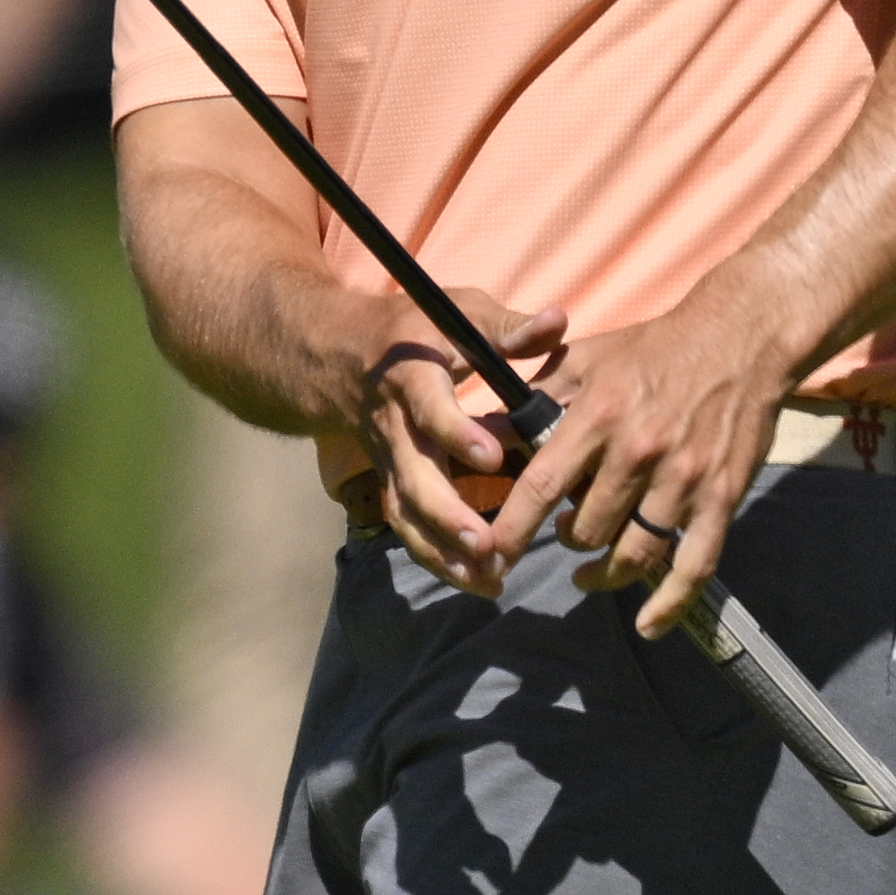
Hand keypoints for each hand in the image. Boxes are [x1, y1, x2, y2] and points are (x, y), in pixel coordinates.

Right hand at [359, 289, 554, 591]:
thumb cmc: (413, 331)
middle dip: (449, 516)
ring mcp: (390, 461)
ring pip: (407, 513)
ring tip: (487, 578)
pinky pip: (408, 527)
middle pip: (413, 479)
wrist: (338, 356)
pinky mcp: (392, 483)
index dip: (456, 434)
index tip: (492, 458)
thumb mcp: (458, 314)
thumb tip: (557, 322)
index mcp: (412, 379)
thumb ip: (509, 327)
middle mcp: (395, 427)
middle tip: (488, 545)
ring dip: (444, 551)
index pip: (429, 410)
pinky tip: (475, 580)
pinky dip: (437, 558)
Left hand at [469, 272, 807, 636]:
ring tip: (593, 569)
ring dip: (607, 572)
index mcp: (599, 416)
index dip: (512, 531)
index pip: (541, 487)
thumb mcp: (588, 358)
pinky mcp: (720, 496)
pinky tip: (648, 624)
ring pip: (634, 553)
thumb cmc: (656, 348)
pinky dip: (670, 604)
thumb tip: (486, 428)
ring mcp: (683, 478)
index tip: (491, 557)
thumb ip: (539, 396)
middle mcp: (638, 451)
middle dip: (569, 540)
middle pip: (588, 529)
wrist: (741, 337)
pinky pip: (694, 565)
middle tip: (567, 532)